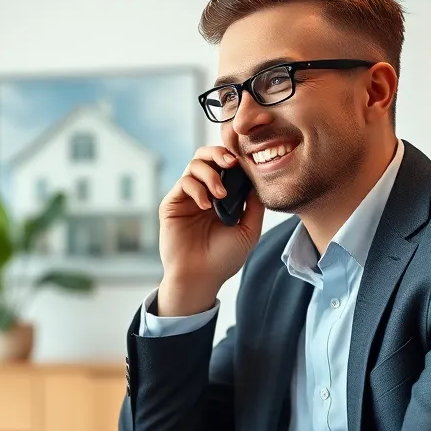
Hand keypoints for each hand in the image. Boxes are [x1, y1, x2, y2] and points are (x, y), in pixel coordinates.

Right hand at [157, 145, 263, 315]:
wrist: (200, 277)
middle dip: (219, 153)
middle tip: (231, 163)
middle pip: (207, 156)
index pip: (226, 166)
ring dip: (210, 174)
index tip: (246, 161)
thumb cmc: (224, 258)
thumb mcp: (249, 230)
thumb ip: (254, 205)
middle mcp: (204, 192)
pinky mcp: (172, 204)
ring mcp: (187, 197)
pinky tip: (206, 205)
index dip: (235, 158)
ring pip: (194, 164)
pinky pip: (184, 182)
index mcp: (223, 197)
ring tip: (220, 195)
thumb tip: (257, 179)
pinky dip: (197, 188)